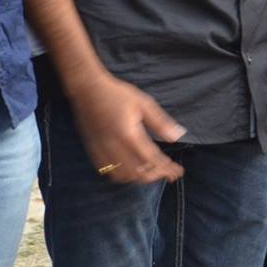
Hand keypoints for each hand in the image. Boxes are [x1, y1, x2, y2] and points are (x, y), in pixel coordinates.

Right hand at [64, 69, 185, 183]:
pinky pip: (107, 171)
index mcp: (129, 134)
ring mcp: (101, 150)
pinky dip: (121, 175)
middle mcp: (114, 146)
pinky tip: (130, 169)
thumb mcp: (144, 104)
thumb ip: (160, 123)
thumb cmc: (118, 94)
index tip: (177, 172)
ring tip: (150, 171)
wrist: (88, 89)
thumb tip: (178, 136)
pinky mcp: (93, 150)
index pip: (152, 159)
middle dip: (155, 175)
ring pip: (122, 176)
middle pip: (138, 173)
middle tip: (166, 171)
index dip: (167, 169)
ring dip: (138, 177)